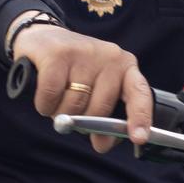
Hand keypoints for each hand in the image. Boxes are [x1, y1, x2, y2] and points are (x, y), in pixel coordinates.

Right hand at [10, 20, 152, 153]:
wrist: (43, 38)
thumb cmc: (74, 71)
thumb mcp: (97, 87)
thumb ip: (105, 114)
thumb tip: (102, 144)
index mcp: (126, 66)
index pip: (139, 93)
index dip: (140, 117)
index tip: (138, 138)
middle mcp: (110, 57)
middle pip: (99, 109)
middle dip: (82, 123)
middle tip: (72, 117)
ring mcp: (85, 53)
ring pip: (73, 106)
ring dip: (60, 114)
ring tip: (58, 100)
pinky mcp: (58, 54)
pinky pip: (51, 96)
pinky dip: (45, 105)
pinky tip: (45, 98)